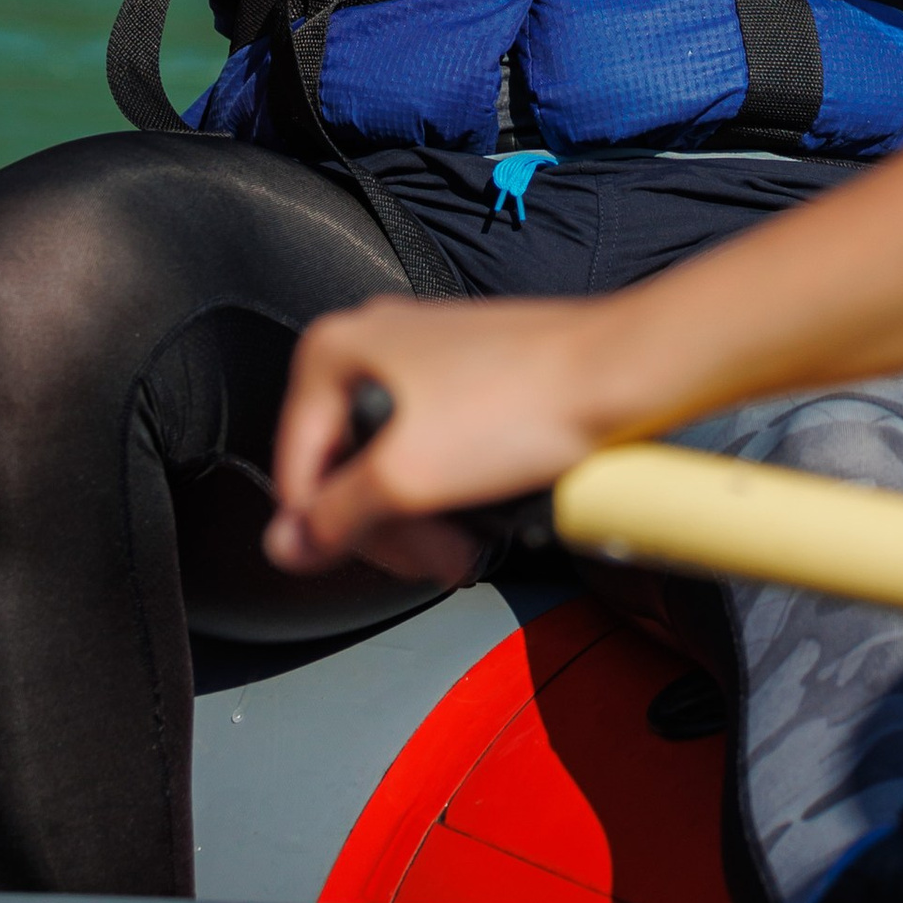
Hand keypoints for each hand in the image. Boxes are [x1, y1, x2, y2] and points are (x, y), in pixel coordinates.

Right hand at [266, 293, 624, 583]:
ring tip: (463, 549)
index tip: (377, 560)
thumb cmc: (520, 404)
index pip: (297, 467)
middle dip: (389, 527)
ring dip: (422, 519)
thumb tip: (284, 546)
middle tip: (435, 560)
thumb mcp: (408, 478)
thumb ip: (335, 517)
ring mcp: (420, 358)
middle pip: (343, 466)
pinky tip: (476, 522)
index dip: (331, 529)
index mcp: (336, 349)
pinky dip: (448, 492)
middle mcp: (372, 342)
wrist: (619, 372)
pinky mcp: (464, 378)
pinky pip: (430, 447)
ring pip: (391, 463)